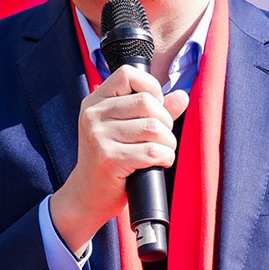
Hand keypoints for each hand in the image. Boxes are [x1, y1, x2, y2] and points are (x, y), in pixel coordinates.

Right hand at [50, 66, 188, 251]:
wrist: (86, 195)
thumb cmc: (110, 159)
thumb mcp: (124, 129)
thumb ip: (152, 110)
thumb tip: (182, 95)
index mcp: (95, 101)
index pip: (128, 74)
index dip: (151, 87)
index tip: (155, 108)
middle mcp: (93, 115)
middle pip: (147, 102)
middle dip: (165, 121)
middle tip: (162, 137)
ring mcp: (98, 137)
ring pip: (153, 127)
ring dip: (167, 142)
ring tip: (162, 151)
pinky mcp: (108, 159)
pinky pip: (151, 151)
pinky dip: (165, 158)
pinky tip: (160, 163)